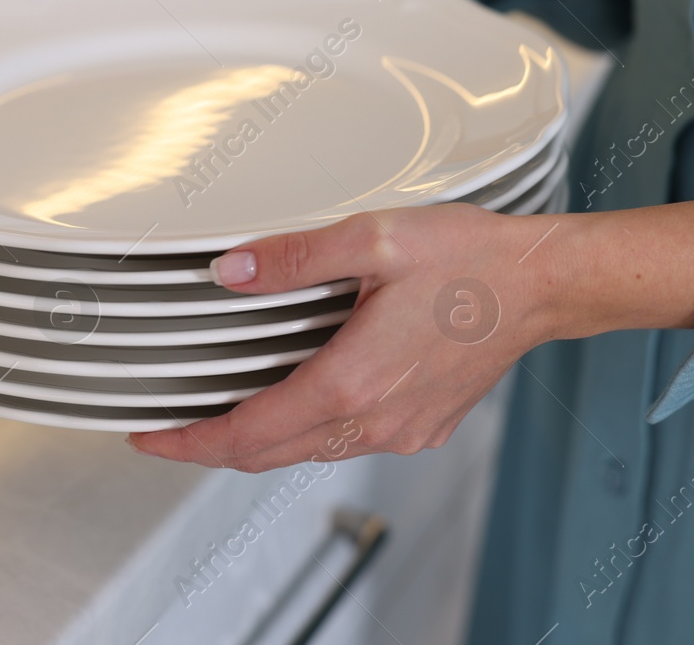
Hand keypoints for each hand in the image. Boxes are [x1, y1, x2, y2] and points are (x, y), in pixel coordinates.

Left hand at [128, 200, 693, 471]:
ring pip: (307, 451)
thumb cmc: (471, 260)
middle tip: (169, 430)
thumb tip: (233, 271)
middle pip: (269, 454)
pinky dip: (306, 430)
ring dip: (259, 439)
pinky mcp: (420, 425)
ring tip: (222, 413)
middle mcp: (374, 420)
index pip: (247, 434)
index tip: (151, 436)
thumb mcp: (373, 239)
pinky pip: (345, 442)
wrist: (542, 284)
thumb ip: (295, 257)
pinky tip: (298, 397)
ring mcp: (401, 429)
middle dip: (211, 446)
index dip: (189, 441)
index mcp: (352, 382)